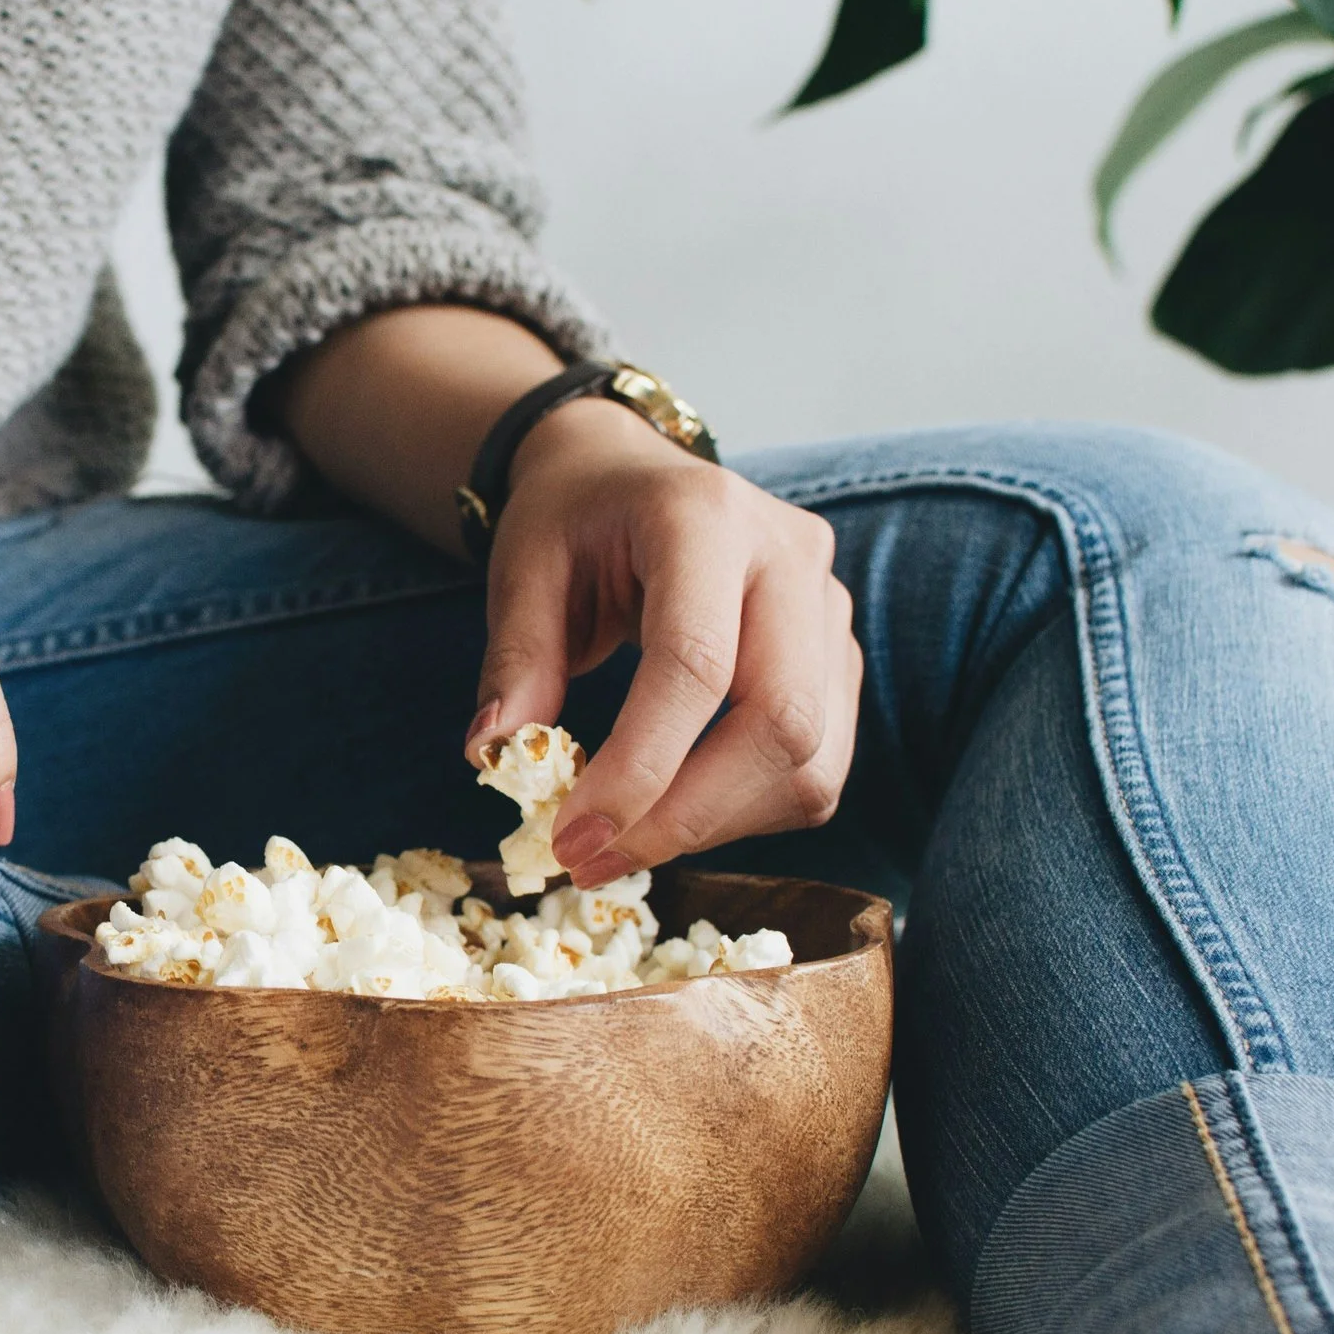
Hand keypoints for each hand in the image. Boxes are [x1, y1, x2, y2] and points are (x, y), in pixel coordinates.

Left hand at [466, 398, 860, 887]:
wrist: (630, 474)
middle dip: (685, 815)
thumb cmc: (573, 518)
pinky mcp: (838, 659)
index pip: (697, 664)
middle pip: (779, 722)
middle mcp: (790, 556)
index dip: (640, 766)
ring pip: (811, 760)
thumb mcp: (521, 567)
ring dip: (715, 827)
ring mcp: (830, 608)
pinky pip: (817, 768)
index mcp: (705, 515)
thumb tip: (495, 759)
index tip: (572, 835)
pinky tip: (670, 813)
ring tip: (621, 844)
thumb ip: (515, 659)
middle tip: (592, 859)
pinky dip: (744, 814)